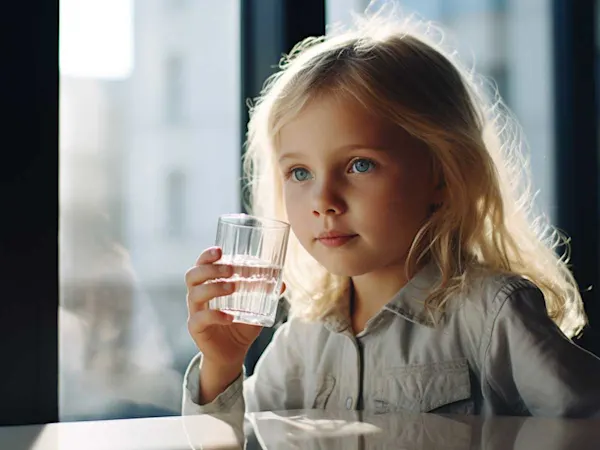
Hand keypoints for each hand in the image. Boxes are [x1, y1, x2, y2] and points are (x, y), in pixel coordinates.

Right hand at [185, 247, 263, 368]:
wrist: (233, 353)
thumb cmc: (241, 324)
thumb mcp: (255, 308)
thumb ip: (265, 294)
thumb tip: (281, 283)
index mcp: (208, 285)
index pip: (201, 265)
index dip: (206, 256)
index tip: (220, 250)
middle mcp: (197, 297)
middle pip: (192, 276)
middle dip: (210, 269)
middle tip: (230, 269)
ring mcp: (195, 313)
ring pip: (195, 294)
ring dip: (214, 287)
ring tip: (232, 287)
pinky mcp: (196, 329)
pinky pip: (200, 319)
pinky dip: (216, 316)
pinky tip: (230, 316)